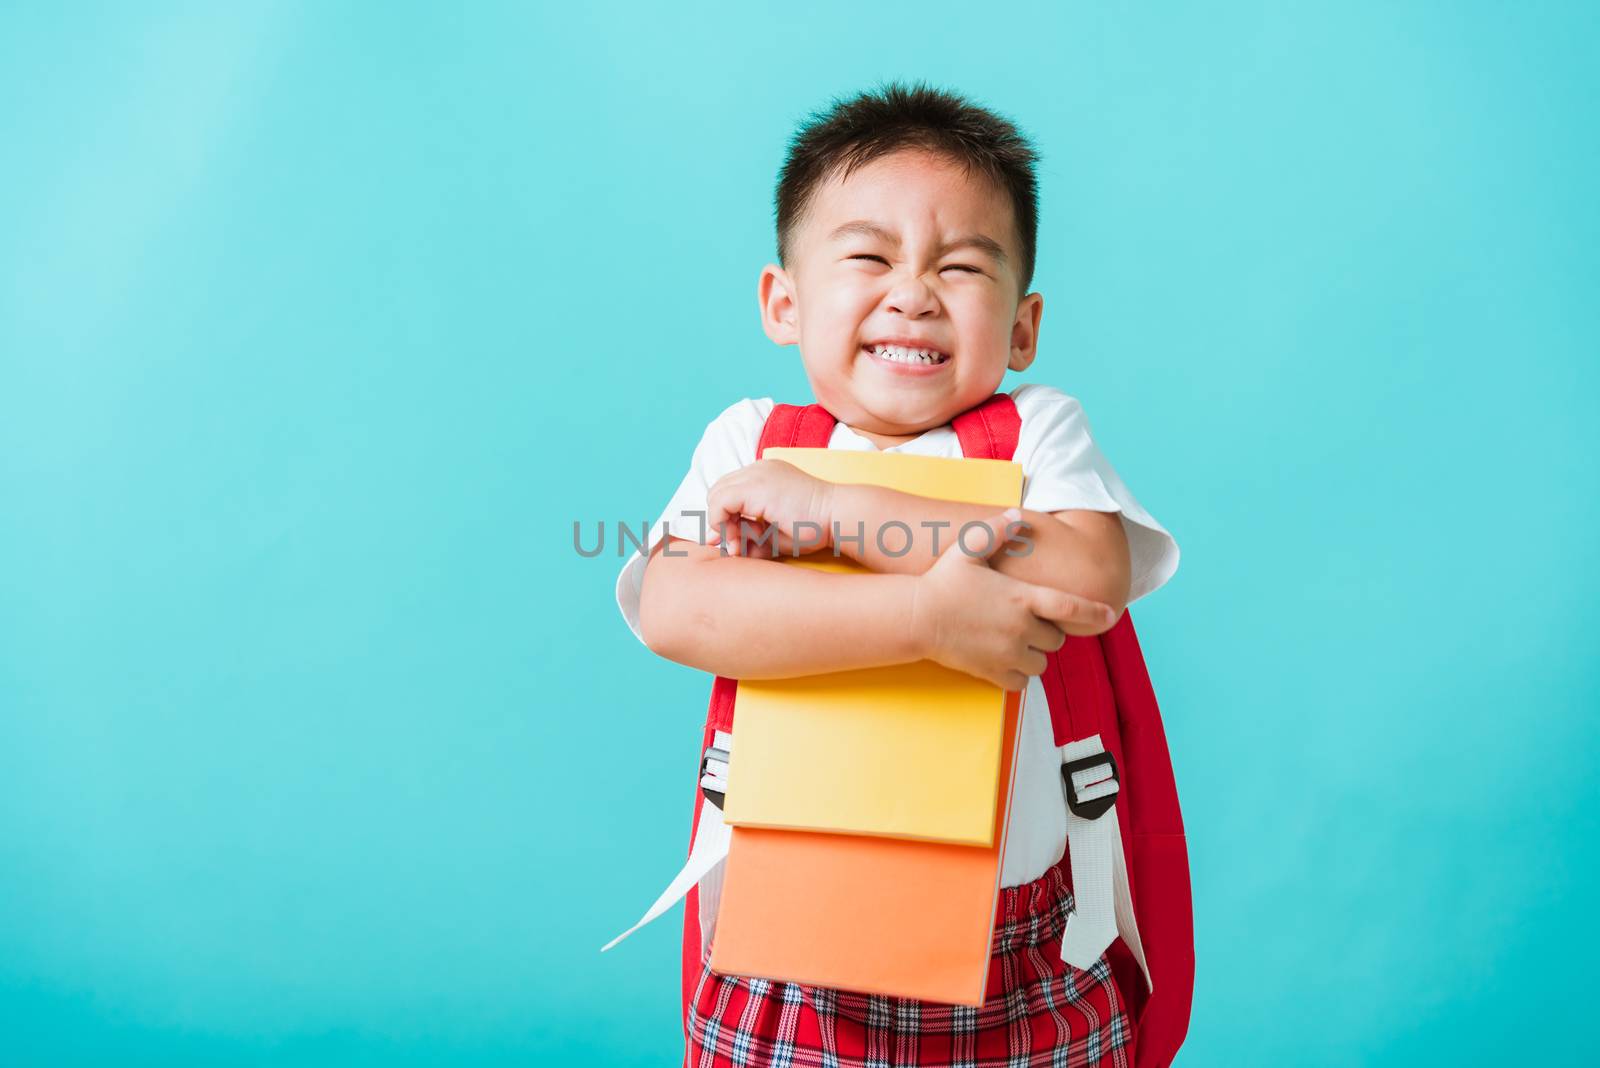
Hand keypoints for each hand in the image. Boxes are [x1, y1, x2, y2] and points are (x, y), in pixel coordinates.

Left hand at [705, 459, 834, 557]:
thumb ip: (749, 536)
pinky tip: (738, 540)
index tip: (733, 542)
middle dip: (720, 520)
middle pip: (718, 491)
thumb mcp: (774, 534)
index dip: (724, 517)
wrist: (838, 517)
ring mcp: (757, 474)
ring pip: (715, 495)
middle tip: (735, 546)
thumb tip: (721, 545)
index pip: (730, 491)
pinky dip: (721, 522)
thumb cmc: (815, 528)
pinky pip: (720, 502)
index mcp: (765, 475)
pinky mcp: (755, 486)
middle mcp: (758, 469)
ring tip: (739, 546)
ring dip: (721, 524)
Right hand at [910, 508, 1118, 689]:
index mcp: (1022, 598)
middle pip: (1056, 639)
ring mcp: (1009, 653)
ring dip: (1035, 655)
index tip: (1110, 615)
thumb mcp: (968, 549)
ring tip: (1015, 642)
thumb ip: (996, 531)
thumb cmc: (942, 581)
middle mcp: (1022, 628)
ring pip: (1041, 663)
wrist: (916, 617)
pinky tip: (1005, 661)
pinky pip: (1022, 682)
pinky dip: (1019, 675)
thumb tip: (1018, 514)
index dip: (1095, 613)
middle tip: (1025, 622)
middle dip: (1047, 632)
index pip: (1071, 608)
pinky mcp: (994, 673)